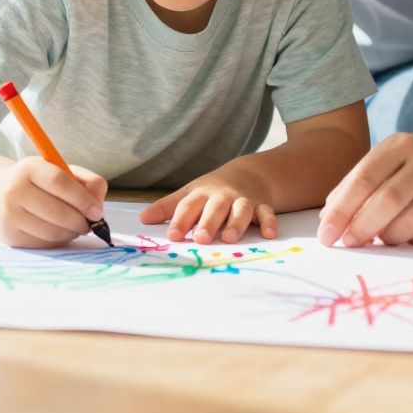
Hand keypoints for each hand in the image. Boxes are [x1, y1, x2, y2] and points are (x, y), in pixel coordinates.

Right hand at [0, 158, 108, 247]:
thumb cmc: (36, 181)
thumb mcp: (58, 170)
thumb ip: (85, 182)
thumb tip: (98, 208)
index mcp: (29, 168)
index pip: (60, 183)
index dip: (83, 200)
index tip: (97, 212)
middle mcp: (14, 190)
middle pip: (58, 212)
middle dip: (80, 222)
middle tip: (89, 224)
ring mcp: (8, 214)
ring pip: (52, 231)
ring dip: (71, 233)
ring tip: (76, 228)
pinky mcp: (8, 235)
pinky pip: (42, 243)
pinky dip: (58, 241)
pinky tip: (60, 233)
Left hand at [140, 174, 277, 243]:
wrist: (250, 174)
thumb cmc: (213, 190)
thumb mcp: (190, 194)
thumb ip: (168, 207)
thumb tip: (142, 219)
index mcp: (202, 194)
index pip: (188, 206)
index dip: (180, 220)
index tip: (172, 236)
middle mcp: (222, 196)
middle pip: (214, 209)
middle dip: (208, 223)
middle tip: (200, 238)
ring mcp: (243, 200)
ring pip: (240, 210)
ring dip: (236, 223)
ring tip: (229, 238)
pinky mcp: (262, 205)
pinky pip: (267, 213)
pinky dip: (269, 222)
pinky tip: (269, 234)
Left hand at [316, 131, 412, 247]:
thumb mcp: (385, 159)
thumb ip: (354, 185)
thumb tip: (327, 219)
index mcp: (401, 144)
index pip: (364, 178)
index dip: (342, 210)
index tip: (326, 235)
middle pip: (389, 200)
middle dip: (362, 228)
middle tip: (349, 244)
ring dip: (390, 237)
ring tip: (381, 238)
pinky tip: (409, 237)